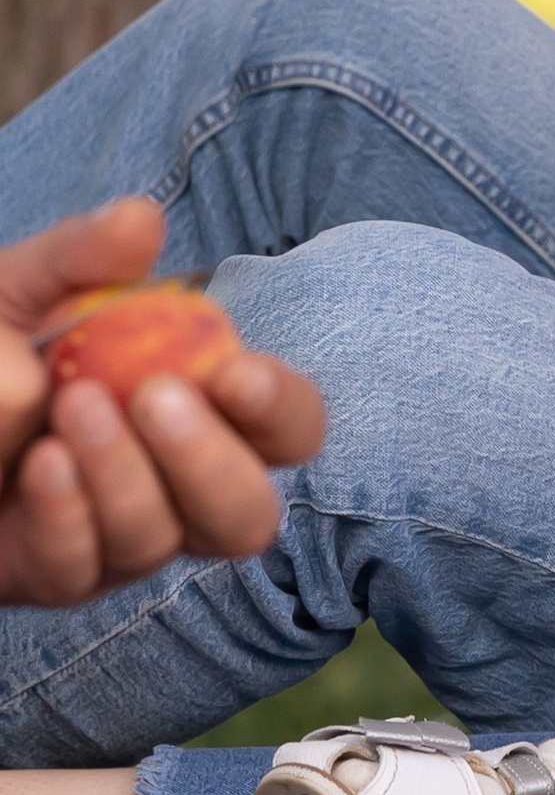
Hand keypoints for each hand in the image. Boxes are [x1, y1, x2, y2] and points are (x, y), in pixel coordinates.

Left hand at [0, 199, 327, 607]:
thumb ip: (83, 255)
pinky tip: (39, 463)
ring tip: (72, 407)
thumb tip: (142, 220)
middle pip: (248, 515)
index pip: (288, 428)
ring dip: (122, 475)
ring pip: (160, 542)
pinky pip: (81, 567)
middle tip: (154, 398)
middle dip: (209, 462)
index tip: (237, 374)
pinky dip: (66, 513)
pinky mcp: (54, 574)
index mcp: (203, 410)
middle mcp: (176, 488)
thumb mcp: (24, 287)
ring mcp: (117, 541)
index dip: (281, 410)